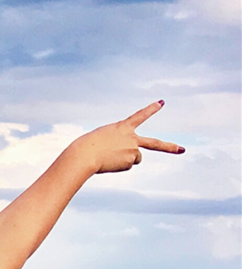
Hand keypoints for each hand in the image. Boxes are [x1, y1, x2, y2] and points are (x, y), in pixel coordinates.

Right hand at [68, 101, 185, 175]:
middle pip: (154, 144)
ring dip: (124, 159)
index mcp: (122, 127)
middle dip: (169, 147)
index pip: (139, 116)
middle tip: (182, 150)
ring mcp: (133, 150)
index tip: (161, 103)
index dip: (151, 109)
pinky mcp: (130, 161)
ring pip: (133, 158)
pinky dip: (117, 165)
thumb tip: (133, 159)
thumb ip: (120, 145)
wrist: (85, 155)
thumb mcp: (103, 140)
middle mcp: (132, 138)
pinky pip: (126, 165)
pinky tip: (108, 162)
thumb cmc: (88, 146)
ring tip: (109, 157)